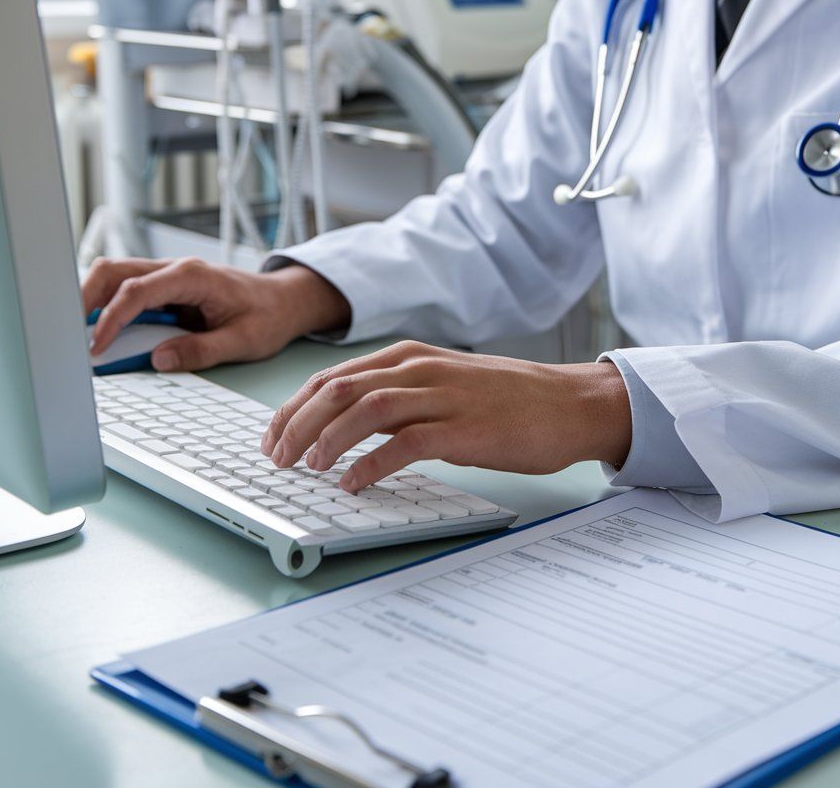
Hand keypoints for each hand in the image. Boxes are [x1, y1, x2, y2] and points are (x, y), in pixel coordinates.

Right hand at [82, 257, 349, 370]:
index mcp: (194, 277)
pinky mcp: (165, 289)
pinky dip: (106, 307)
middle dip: (83, 299)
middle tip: (66, 336)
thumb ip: (201, 350)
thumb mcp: (243, 341)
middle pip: (113, 272)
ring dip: (91, 302)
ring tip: (75, 337)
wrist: (285, 301)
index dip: (111, 318)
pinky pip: (126, 291)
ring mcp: (168, 277)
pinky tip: (98, 333)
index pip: (137, 291)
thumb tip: (158, 359)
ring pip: (114, 277)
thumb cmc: (268, 317)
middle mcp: (175, 270)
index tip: (96, 347)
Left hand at [261, 340, 631, 490]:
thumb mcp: (442, 385)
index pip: (333, 377)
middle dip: (297, 425)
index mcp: (409, 357)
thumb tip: (345, 424)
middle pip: (338, 390)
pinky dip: (370, 464)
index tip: (272, 437)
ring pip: (364, 410)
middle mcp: (419, 369)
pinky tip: (353, 483)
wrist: (567, 404)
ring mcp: (442, 396)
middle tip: (277, 459)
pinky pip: (405, 444)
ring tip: (309, 468)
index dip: (293, 408)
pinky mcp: (463, 430)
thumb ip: (398, 397)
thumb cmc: (505, 399)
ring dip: (327, 440)